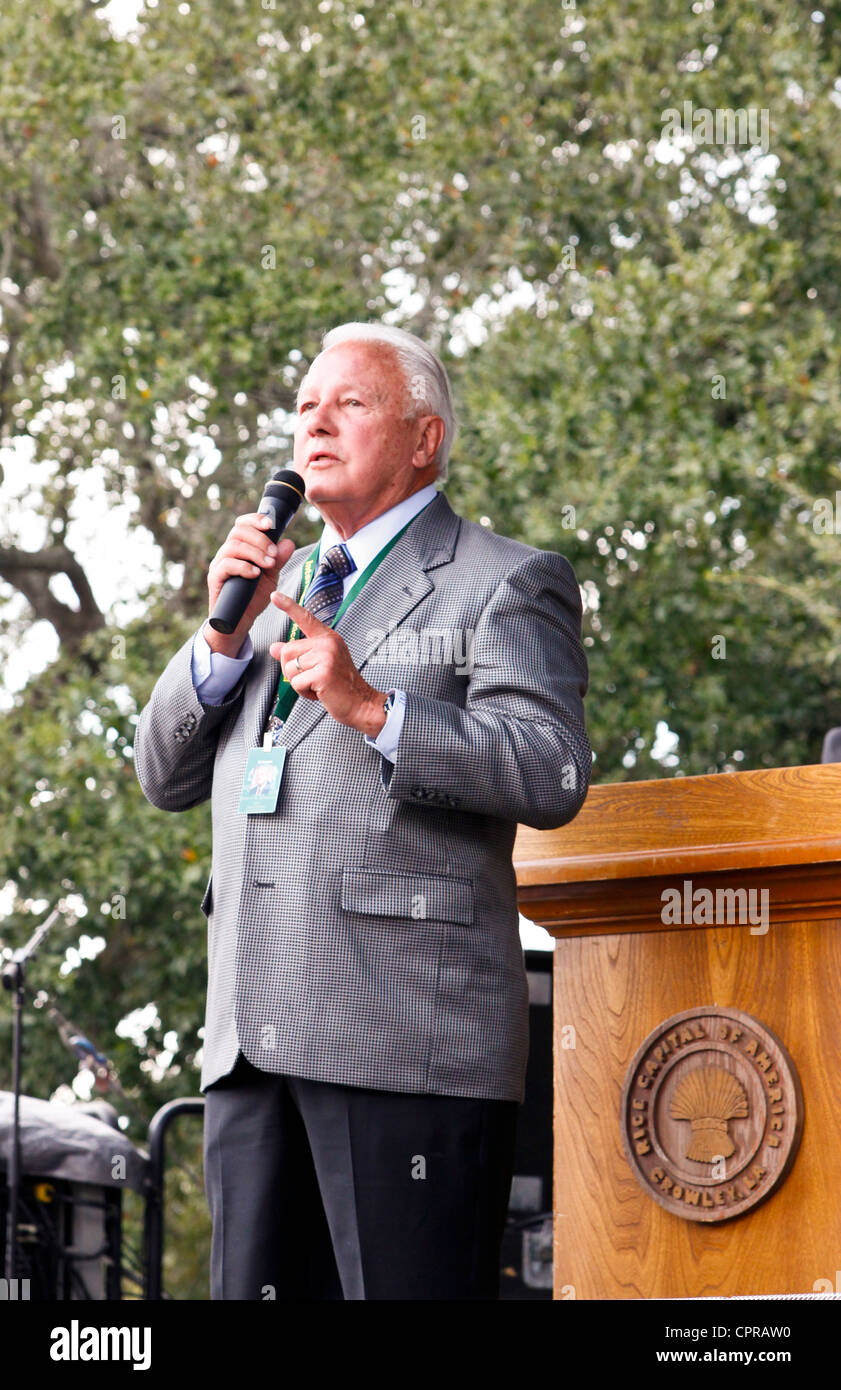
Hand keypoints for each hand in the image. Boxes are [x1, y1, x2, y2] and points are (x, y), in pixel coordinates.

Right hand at [205, 514, 294, 655]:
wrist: (240, 621)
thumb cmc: (253, 597)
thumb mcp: (271, 577)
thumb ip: (279, 560)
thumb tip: (288, 542)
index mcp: (240, 547)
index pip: (243, 524)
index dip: (255, 519)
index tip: (271, 524)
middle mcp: (227, 552)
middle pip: (238, 531)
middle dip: (260, 539)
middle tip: (274, 554)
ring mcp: (219, 564)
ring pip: (233, 546)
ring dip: (255, 553)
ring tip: (269, 565)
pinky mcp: (215, 578)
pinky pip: (226, 565)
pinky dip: (243, 567)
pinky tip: (255, 574)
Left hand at [269, 590, 387, 736]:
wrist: (361, 703)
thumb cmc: (341, 685)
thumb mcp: (318, 664)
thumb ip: (297, 654)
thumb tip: (275, 647)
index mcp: (328, 638)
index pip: (305, 618)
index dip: (288, 606)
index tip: (275, 596)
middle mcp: (327, 643)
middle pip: (287, 651)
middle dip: (292, 670)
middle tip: (312, 678)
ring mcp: (326, 657)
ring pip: (289, 669)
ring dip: (299, 683)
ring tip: (318, 685)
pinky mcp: (323, 673)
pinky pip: (296, 683)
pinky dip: (304, 692)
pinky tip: (320, 692)